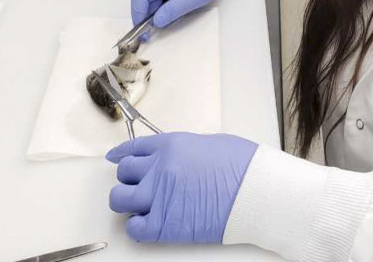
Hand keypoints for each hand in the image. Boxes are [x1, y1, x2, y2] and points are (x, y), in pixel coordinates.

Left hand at [107, 132, 257, 243]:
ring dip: (127, 201)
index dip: (122, 153)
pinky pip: (134, 228)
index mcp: (171, 145)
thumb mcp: (210, 144)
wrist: (255, 191)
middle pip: (124, 172)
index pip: (134, 147)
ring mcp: (159, 196)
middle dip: (130, 177)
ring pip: (119, 198)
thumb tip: (176, 159)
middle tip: (139, 183)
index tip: (117, 157)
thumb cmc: (243, 166)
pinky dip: (136, 226)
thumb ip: (184, 150)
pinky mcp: (164, 224)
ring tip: (141, 204)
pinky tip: (147, 222)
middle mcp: (159, 168)